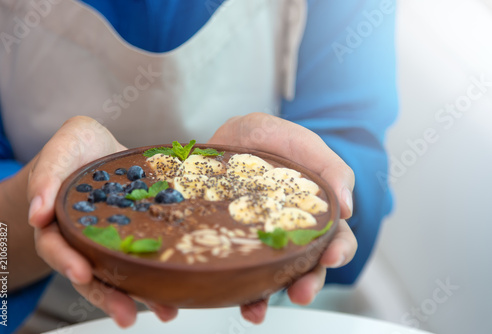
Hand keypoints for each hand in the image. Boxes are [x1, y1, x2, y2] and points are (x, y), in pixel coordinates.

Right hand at [27, 116, 176, 326]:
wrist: (102, 150)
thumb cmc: (79, 148)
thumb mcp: (63, 147)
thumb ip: (47, 174)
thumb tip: (38, 214)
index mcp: (58, 221)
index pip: (56, 247)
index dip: (67, 261)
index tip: (82, 273)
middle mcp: (84, 240)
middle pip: (91, 275)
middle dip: (108, 296)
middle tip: (126, 315)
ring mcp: (113, 242)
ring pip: (122, 275)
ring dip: (141, 296)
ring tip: (166, 313)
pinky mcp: (139, 237)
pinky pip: (147, 260)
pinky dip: (161, 276)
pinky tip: (180, 292)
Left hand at [208, 112, 357, 323]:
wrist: (232, 135)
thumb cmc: (273, 138)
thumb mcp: (304, 143)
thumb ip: (331, 168)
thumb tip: (347, 208)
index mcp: (313, 214)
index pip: (335, 240)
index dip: (339, 252)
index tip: (331, 257)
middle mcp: (288, 234)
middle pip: (304, 268)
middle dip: (306, 284)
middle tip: (301, 293)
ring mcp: (257, 241)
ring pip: (267, 279)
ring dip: (264, 299)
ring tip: (256, 310)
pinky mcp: (229, 244)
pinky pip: (228, 273)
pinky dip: (226, 293)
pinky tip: (218, 303)